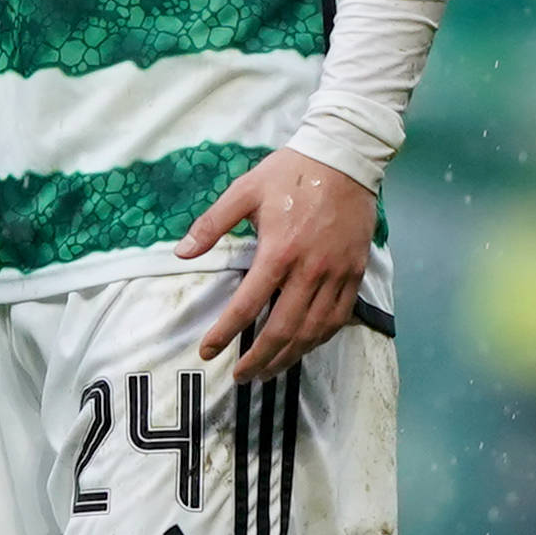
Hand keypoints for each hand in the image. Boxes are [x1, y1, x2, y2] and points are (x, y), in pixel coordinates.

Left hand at [181, 145, 373, 380]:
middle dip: (258, 359)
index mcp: (279, 251)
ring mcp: (336, 275)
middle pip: (282, 330)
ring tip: (268, 372)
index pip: (246, 305)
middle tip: (240, 376)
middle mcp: (309, 270)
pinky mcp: (354, 273)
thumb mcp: (245, 190)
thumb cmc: (292, 172)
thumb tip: (181, 253)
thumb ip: (212, 224)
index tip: (207, 351)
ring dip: (288, 357)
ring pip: (312, 331)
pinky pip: (338, 318)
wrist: (346, 158)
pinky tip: (303, 347)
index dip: (224, 333)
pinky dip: (319, 339)